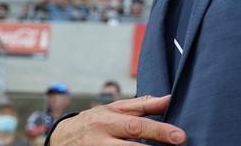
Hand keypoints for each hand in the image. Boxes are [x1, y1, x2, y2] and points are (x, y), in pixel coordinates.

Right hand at [50, 95, 185, 144]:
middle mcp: (101, 140)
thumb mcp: (114, 109)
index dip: (160, 131)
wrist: (60, 139)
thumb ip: (142, 105)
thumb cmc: (94, 121)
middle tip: (179, 145)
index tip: (180, 136)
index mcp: (108, 121)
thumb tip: (169, 99)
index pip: (138, 126)